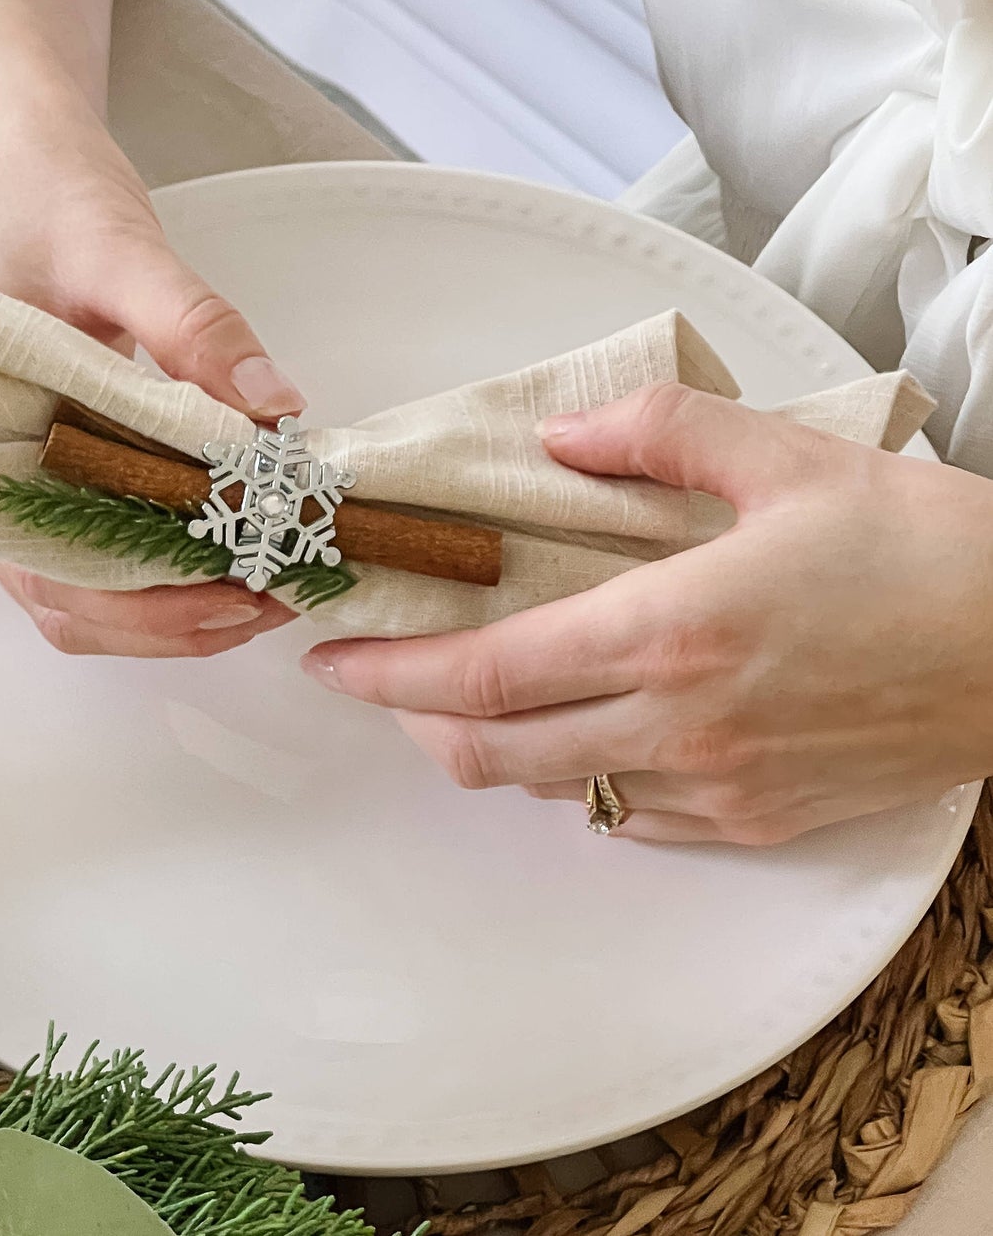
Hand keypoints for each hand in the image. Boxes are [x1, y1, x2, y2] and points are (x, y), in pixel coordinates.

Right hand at [0, 63, 301, 655]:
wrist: (5, 133)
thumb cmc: (35, 184)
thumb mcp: (118, 246)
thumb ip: (193, 328)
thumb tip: (278, 412)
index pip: (46, 572)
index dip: (143, 609)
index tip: (235, 594)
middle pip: (70, 598)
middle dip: (172, 619)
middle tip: (272, 597)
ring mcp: (17, 465)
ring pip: (85, 577)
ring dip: (171, 598)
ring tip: (263, 579)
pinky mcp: (53, 447)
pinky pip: (101, 527)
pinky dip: (164, 551)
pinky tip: (228, 535)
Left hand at [300, 383, 992, 842]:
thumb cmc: (922, 548)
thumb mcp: (785, 457)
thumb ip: (654, 433)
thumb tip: (558, 444)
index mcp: (669, 629)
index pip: (487, 671)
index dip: (392, 672)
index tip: (331, 658)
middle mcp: (680, 723)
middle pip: (497, 751)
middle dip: (416, 721)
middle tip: (380, 680)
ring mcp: (721, 785)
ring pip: (558, 790)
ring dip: (496, 749)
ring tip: (473, 696)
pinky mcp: (763, 820)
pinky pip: (635, 816)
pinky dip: (582, 780)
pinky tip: (584, 734)